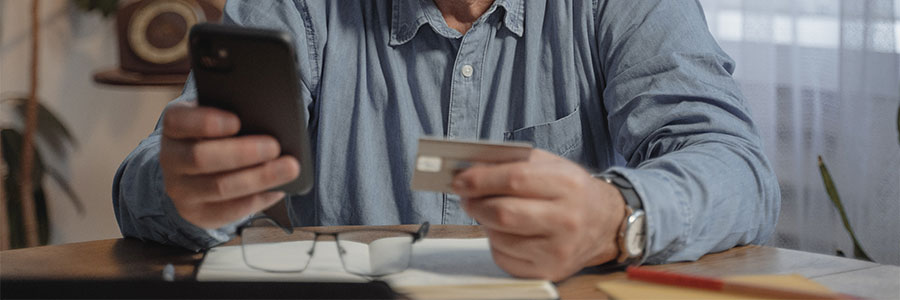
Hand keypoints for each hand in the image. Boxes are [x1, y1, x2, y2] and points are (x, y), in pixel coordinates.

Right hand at [159, 102, 299, 228]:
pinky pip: (230, 210)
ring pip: (219, 187)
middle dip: (242, 152)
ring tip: (289, 168)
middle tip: (274, 146)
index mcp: (175, 127)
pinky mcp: (197, 213)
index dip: (205, 122)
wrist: (195, 172)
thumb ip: (234, 115)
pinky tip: (278, 189)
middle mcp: (171, 159)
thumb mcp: (217, 119)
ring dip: (258, 178)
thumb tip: (270, 119)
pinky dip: (258, 199)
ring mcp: (181, 189)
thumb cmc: (215, 137)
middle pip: (201, 157)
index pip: (178, 121)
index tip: (236, 121)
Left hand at [452, 149, 624, 280]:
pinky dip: (497, 243)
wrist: (605, 223)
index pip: (514, 180)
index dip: (480, 179)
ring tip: (488, 212)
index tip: (460, 179)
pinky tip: (506, 232)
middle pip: (503, 213)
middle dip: (475, 203)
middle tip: (466, 196)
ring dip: (485, 223)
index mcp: (568, 185)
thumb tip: (470, 168)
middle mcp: (567, 220)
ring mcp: (559, 250)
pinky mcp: (549, 271)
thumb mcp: (551, 166)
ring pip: (499, 237)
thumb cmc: (572, 191)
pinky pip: (505, 257)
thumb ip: (513, 162)